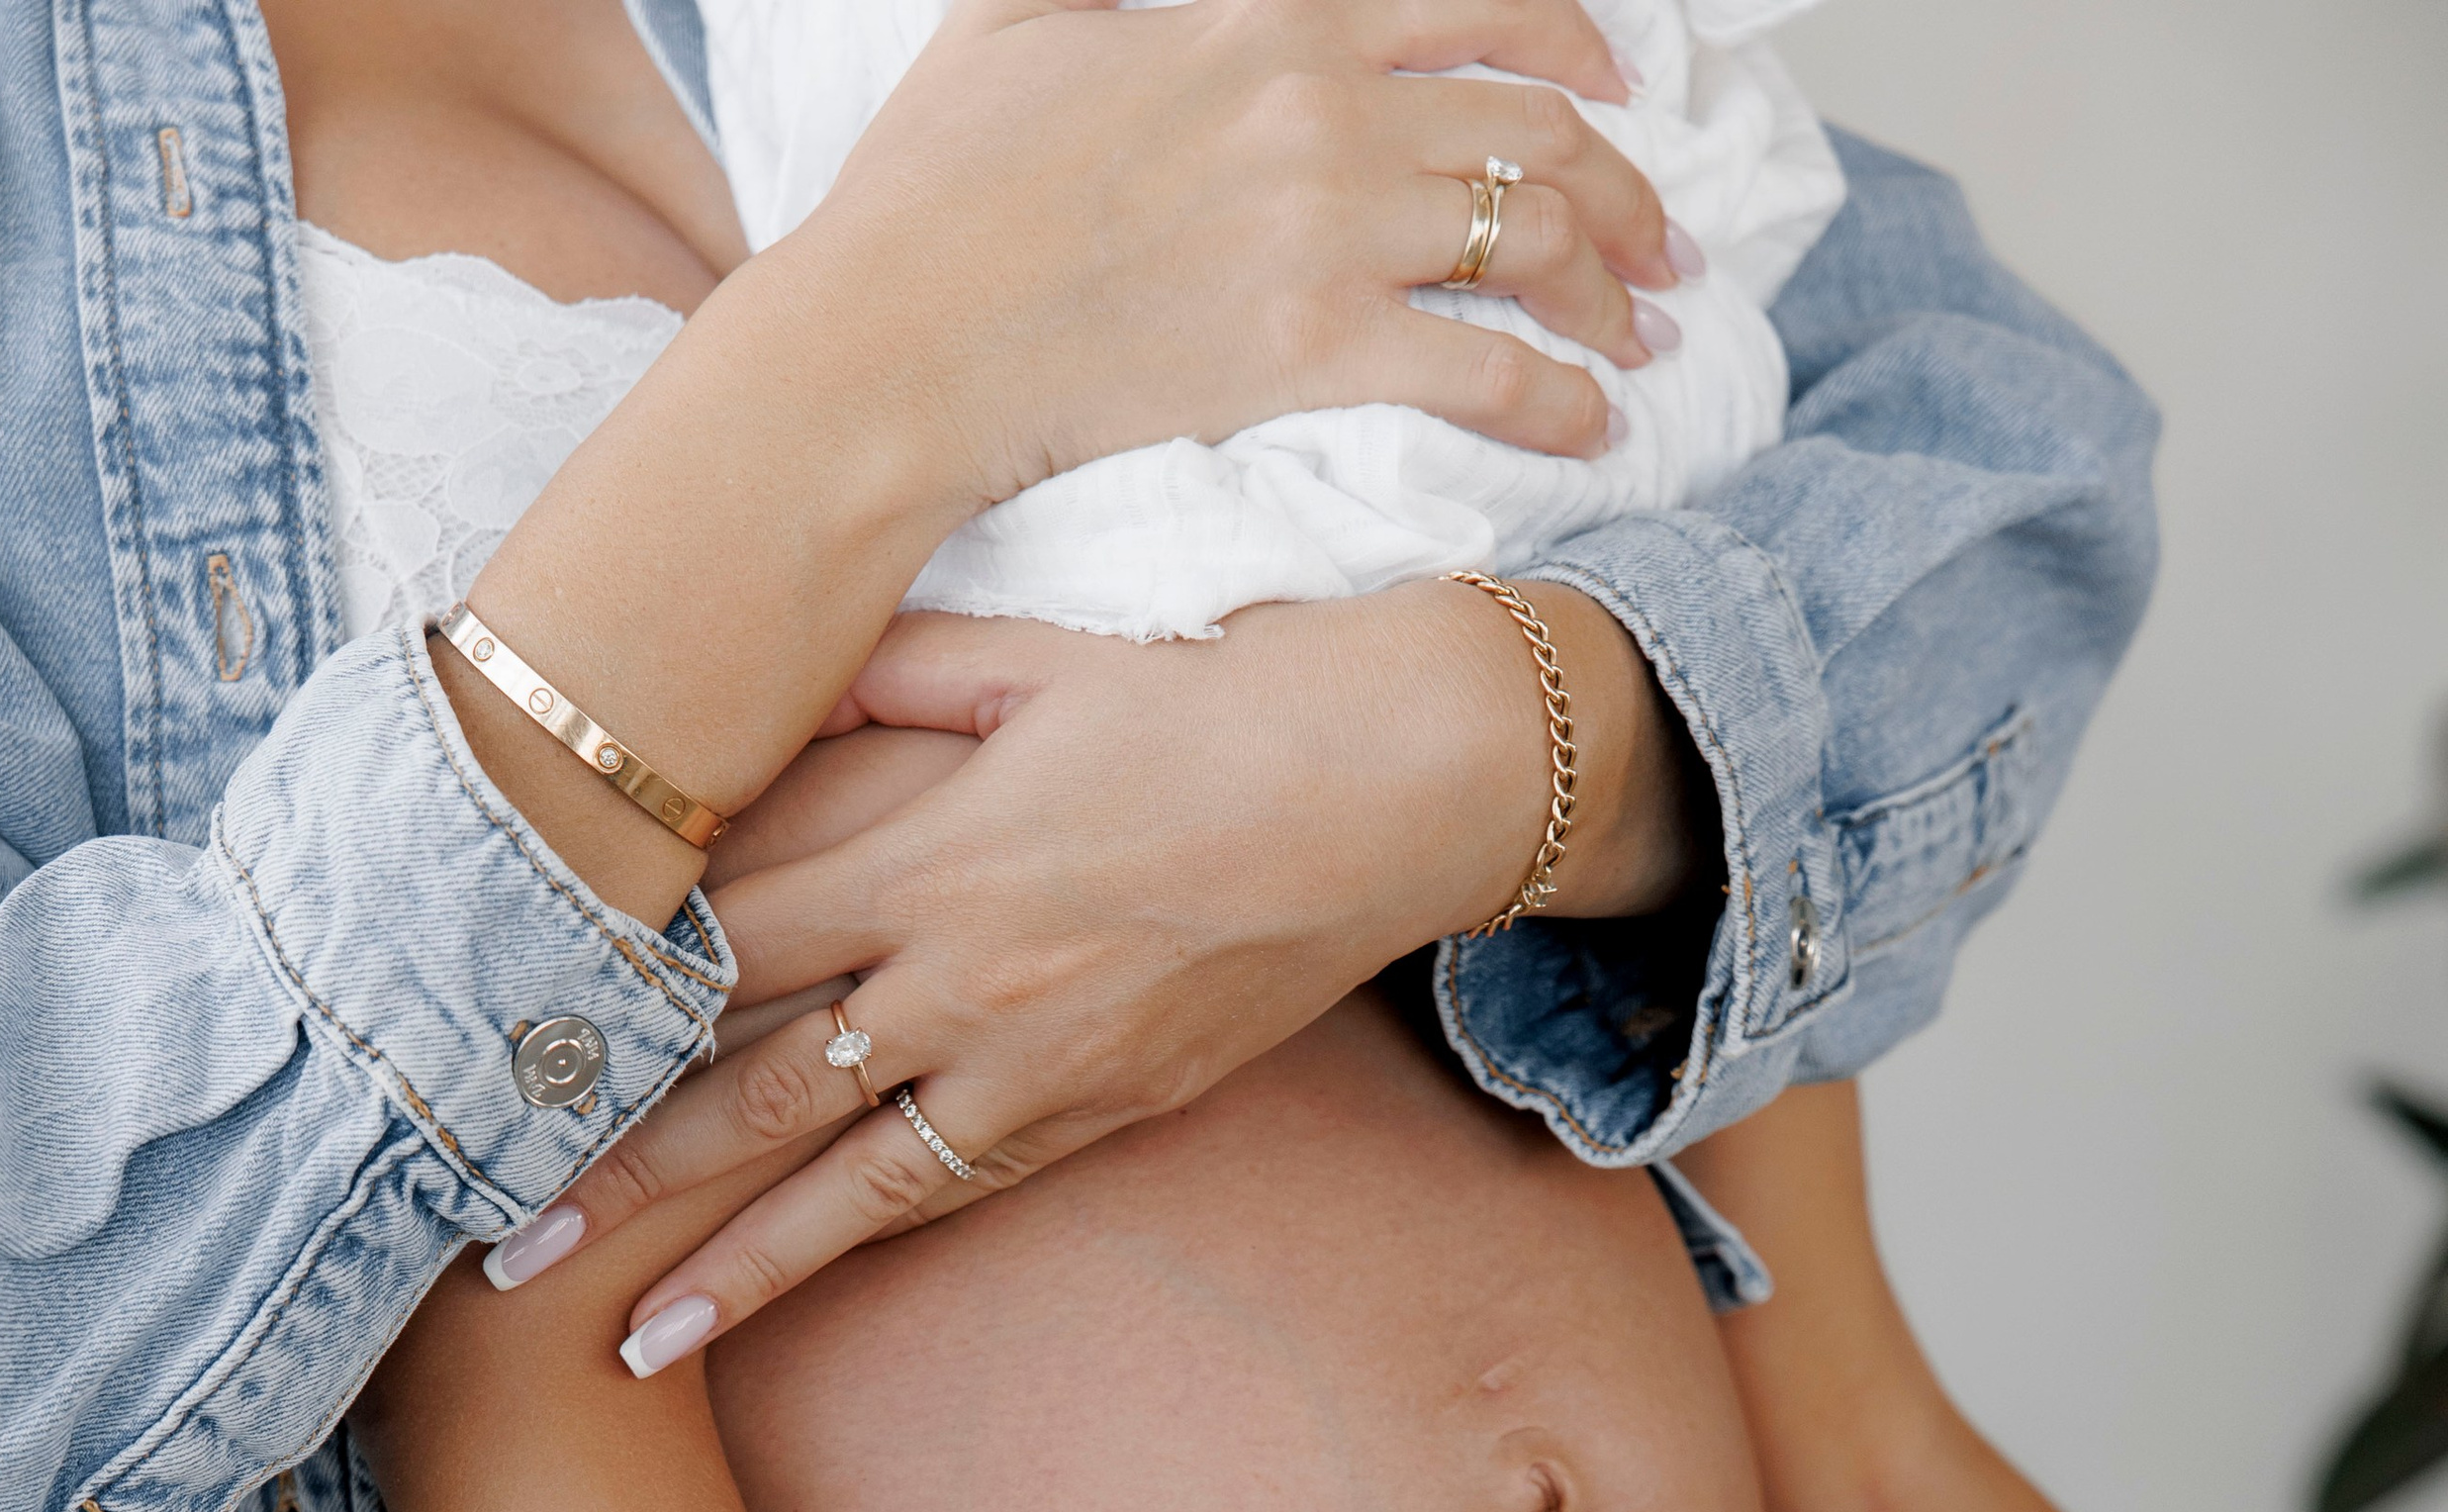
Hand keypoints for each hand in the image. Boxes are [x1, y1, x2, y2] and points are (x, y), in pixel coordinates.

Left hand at [497, 581, 1702, 1343]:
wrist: (1403, 784)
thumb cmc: (1222, 692)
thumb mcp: (1040, 651)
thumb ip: (889, 675)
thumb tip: (766, 679)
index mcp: (930, 847)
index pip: (720, 935)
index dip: (595, 997)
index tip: (488, 1050)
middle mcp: (963, 975)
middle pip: (745, 1089)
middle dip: (610, 1173)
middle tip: (486, 1249)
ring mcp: (1030, 1063)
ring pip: (835, 1182)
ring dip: (718, 1265)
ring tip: (614, 1338)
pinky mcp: (1095, 1112)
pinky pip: (940, 1194)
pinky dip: (839, 1251)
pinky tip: (756, 1303)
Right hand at [832, 0, 1685, 507]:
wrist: (897, 342)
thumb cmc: (932, 200)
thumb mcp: (1012, 18)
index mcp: (1268, 22)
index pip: (1478, 7)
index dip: (1574, 48)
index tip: (1617, 94)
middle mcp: (1318, 112)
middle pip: (1534, 131)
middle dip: (1622, 190)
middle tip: (1656, 247)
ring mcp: (1321, 231)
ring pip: (1531, 239)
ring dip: (1608, 293)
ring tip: (1639, 338)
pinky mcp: (1312, 354)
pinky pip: (1490, 370)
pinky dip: (1562, 400)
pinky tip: (1590, 427)